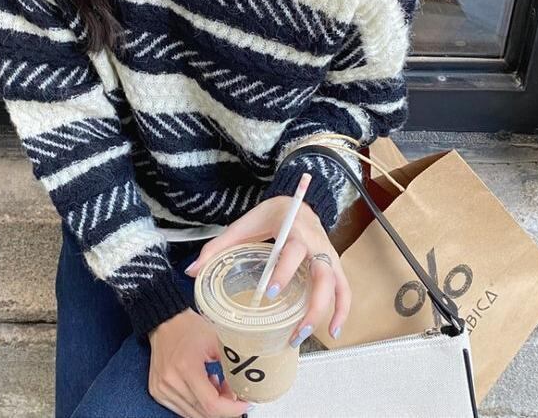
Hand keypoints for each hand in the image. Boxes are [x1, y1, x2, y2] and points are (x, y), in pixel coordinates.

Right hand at [149, 309, 240, 415]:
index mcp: (186, 367)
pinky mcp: (158, 393)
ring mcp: (162, 389)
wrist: (165, 321)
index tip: (244, 404)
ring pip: (193, 414)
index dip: (231, 409)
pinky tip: (202, 388)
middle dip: (223, 408)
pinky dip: (196, 404)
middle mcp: (171, 382)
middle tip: (233, 395)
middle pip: (203, 412)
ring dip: (209, 407)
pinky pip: (182, 410)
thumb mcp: (216, 341)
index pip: (211, 404)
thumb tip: (240, 390)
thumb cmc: (189, 327)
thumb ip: (229, 366)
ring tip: (216, 387)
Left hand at [189, 187, 350, 347]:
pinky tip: (333, 330)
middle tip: (293, 331)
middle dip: (311, 306)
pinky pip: (345, 289)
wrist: (296, 201)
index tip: (269, 293)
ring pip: (336, 285)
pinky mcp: (334, 265)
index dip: (284, 272)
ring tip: (303, 337)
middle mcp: (316, 243)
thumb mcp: (244, 225)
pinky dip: (343, 310)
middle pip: (322, 275)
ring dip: (323, 313)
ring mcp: (328, 255)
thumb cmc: (270, 216)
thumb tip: (192, 271)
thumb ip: (218, 247)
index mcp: (295, 229)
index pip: (293, 251)